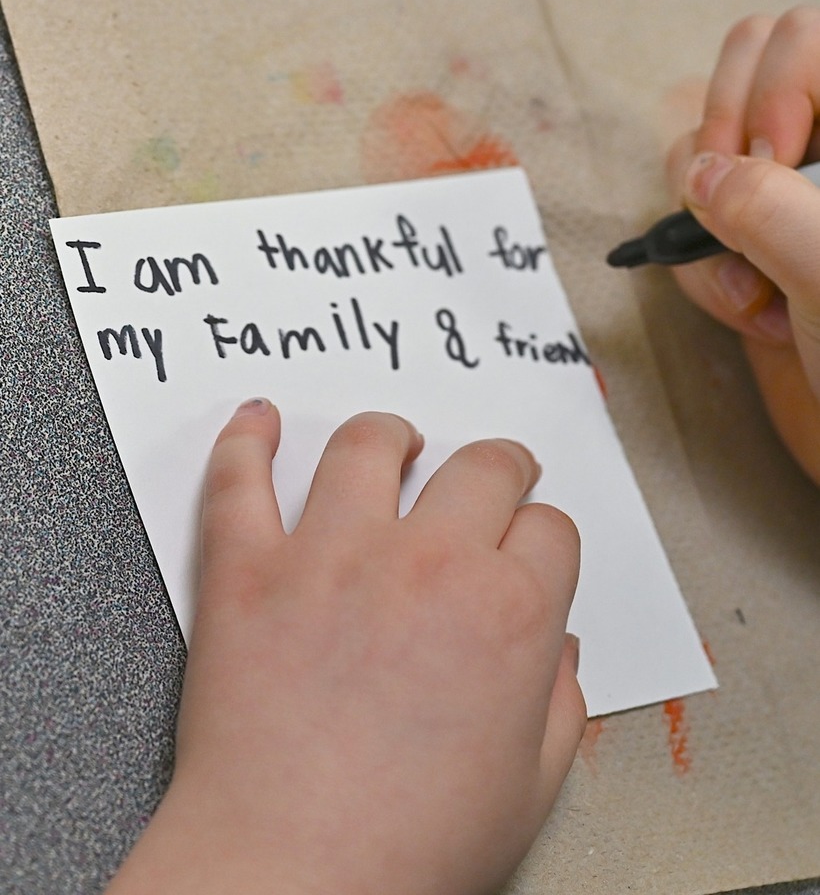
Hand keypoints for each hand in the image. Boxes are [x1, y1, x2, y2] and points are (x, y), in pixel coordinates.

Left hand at [106, 400, 584, 894]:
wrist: (289, 880)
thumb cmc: (404, 851)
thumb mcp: (531, 788)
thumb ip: (559, 701)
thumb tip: (554, 646)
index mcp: (507, 614)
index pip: (548, 528)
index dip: (544, 533)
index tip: (532, 541)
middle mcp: (426, 565)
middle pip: (480, 467)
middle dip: (500, 464)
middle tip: (495, 469)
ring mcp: (330, 557)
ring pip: (367, 446)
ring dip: (390, 434)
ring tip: (395, 439)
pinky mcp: (248, 569)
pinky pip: (240, 479)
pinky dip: (246, 439)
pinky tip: (257, 420)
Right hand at [665, 7, 819, 483]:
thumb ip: (769, 207)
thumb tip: (704, 173)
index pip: (811, 41)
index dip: (785, 88)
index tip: (778, 160)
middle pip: (753, 65)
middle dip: (729, 143)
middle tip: (745, 214)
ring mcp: (792, 193)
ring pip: (708, 144)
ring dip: (711, 226)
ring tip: (757, 291)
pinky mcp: (755, 240)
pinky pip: (693, 215)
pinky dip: (705, 269)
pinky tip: (754, 313)